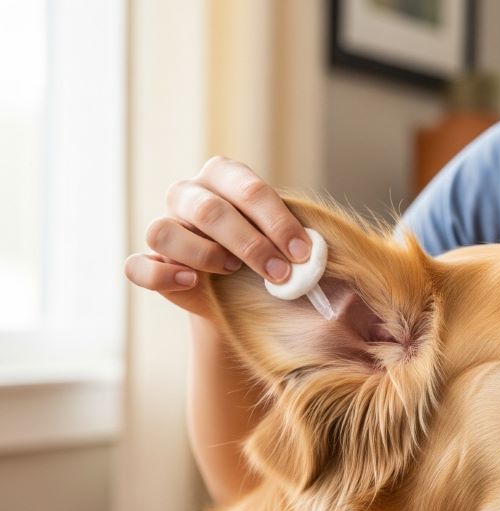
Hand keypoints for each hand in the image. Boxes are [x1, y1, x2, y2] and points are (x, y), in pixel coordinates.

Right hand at [124, 156, 311, 317]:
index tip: (301, 253)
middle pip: (210, 210)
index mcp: (224, 176)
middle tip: (281, 273)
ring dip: (205, 254)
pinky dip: (163, 274)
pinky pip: (138, 265)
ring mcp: (165, 225)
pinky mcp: (149, 260)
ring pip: (166, 231)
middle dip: (251, 245)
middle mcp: (189, 194)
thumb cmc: (270, 255)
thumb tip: (312, 257)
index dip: (276, 221)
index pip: (248, 188)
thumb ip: (296, 243)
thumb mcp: (286, 243)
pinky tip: (192, 282)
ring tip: (231, 271)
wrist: (242, 295)